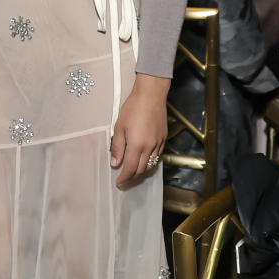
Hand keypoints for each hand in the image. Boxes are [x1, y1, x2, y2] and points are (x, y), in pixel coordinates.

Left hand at [110, 74, 168, 188]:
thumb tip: (115, 163)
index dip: (124, 178)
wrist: (151, 95)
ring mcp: (158, 143)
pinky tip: (144, 162)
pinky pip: (157, 157)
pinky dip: (150, 163)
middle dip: (132, 179)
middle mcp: (149, 147)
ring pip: (151, 165)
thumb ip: (117, 147)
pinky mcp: (163, 139)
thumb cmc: (133, 108)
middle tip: (124, 182)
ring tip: (134, 176)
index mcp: (137, 145)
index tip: (119, 183)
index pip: (130, 169)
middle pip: (142, 170)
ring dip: (142, 173)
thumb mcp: (119, 127)